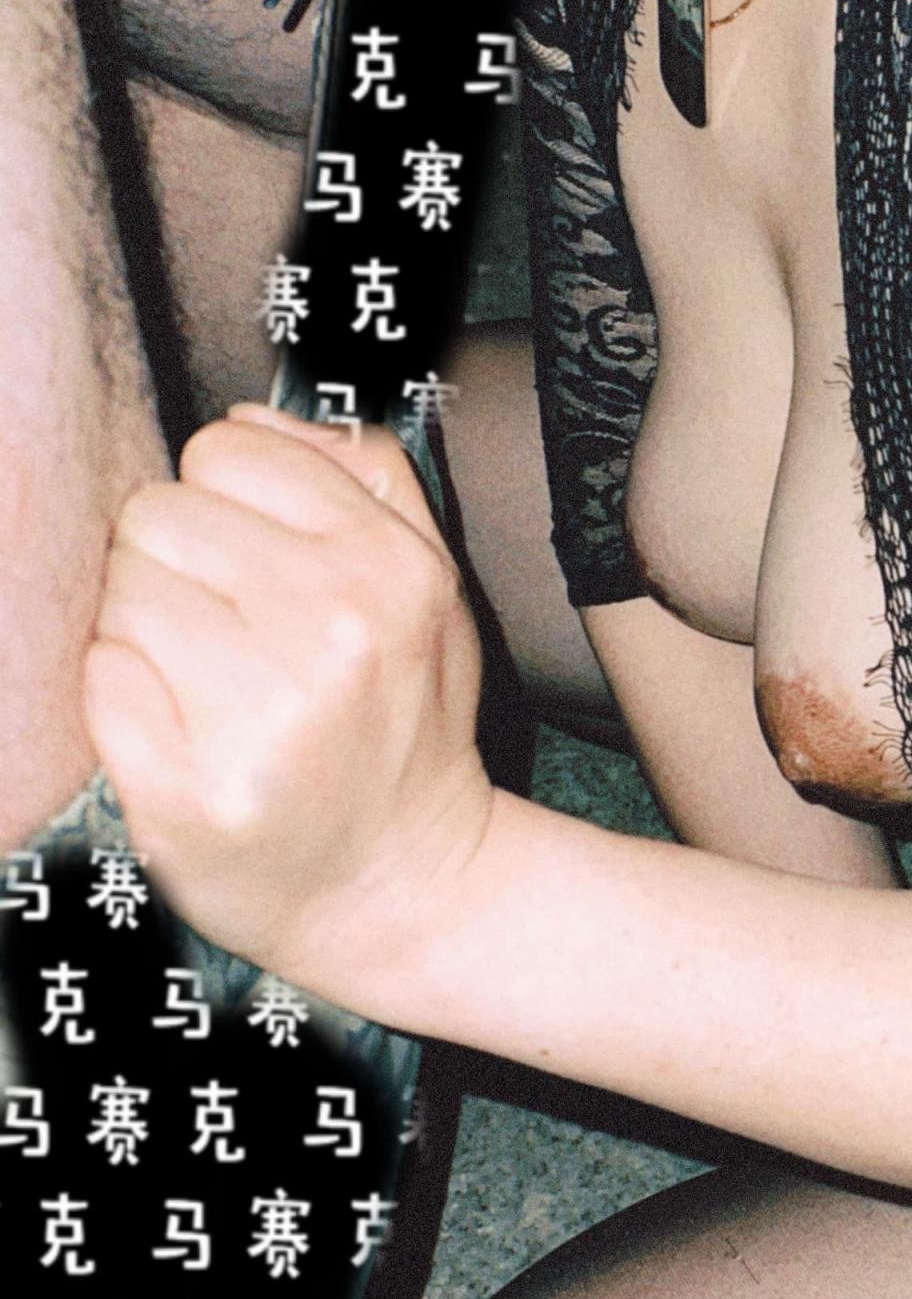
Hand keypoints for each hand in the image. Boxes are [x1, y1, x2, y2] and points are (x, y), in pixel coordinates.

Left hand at [83, 405, 492, 1001]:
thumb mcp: (428, 584)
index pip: (224, 449)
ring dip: (143, 633)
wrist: (400, 883)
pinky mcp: (186, 789)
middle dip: (174, 567)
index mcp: (391, 567)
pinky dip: (121, 700)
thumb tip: (251, 415)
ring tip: (207, 689)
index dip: (223, 503)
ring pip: (118, 593)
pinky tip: (180, 733)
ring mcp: (257, 715)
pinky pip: (97, 677)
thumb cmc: (402, 722)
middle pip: (155, 515)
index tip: (254, 565)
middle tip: (225, 636)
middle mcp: (331, 632)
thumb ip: (365, 474)